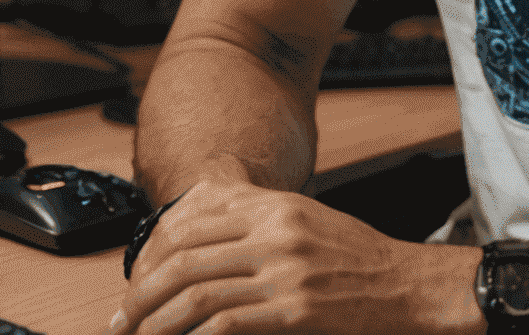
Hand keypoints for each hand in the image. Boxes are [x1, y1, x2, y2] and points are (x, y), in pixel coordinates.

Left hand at [109, 175, 482, 334]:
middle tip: (123, 321)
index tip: (133, 283)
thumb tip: (198, 235)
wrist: (404, 285)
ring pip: (197, 293)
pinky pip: (225, 324)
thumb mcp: (306, 222)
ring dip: (157, 322)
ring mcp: (286, 271)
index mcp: (278, 206)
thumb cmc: (355, 258)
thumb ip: (258, 220)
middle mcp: (278, 232)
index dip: (152, 254)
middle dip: (142, 294)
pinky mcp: (295, 310)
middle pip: (186, 256)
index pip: (194, 221)